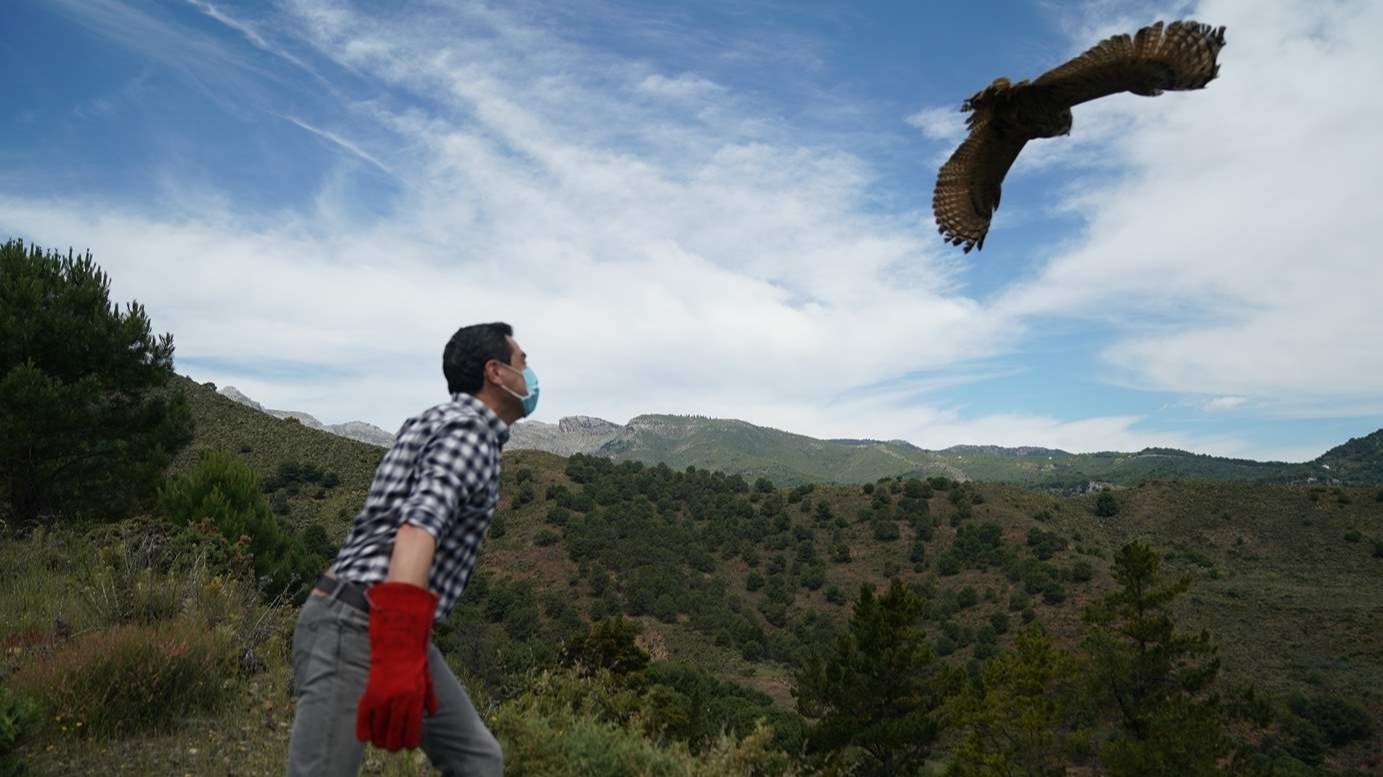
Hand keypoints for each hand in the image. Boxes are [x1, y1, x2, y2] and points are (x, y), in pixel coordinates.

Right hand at [355, 582, 438, 750]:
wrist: (397, 636)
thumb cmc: (414, 655)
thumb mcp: (426, 676)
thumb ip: (429, 697)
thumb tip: (431, 713)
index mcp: (415, 700)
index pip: (412, 734)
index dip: (409, 743)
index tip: (406, 744)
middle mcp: (400, 702)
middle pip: (394, 738)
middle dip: (393, 744)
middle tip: (392, 745)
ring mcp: (384, 699)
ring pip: (379, 732)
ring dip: (379, 740)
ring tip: (379, 741)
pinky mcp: (369, 692)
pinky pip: (363, 719)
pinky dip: (363, 730)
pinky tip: (365, 736)